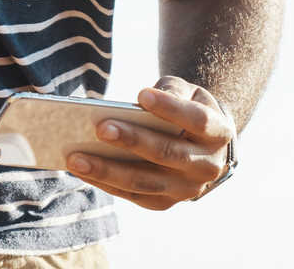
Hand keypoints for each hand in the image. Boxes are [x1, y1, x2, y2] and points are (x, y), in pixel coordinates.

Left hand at [64, 77, 236, 210]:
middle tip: (99, 128)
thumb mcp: (186, 91)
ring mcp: (187, 189)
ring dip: (108, 170)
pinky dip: (105, 183)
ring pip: (145, 181)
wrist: (202, 143)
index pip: (197, 120)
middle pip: (167, 154)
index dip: (170, 108)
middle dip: (132, 141)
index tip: (141, 95)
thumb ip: (170, 90)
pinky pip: (133, 195)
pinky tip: (81, 170)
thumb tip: (138, 102)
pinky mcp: (166, 202)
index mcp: (218, 133)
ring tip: (75, 157)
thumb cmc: (186, 108)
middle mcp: (208, 166)